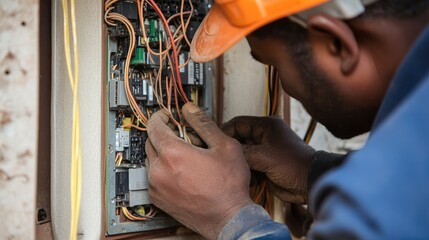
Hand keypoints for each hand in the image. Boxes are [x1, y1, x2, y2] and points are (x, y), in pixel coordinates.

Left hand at [145, 103, 252, 239]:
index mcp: (173, 154)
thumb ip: (204, 124)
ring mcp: (156, 187)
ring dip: (163, 153)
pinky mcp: (158, 199)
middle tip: (182, 136)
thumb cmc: (228, 186)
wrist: (228, 218)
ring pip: (151, 160)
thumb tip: (190, 110)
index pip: (154, 126)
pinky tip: (182, 172)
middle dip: (163, 134)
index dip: (161, 117)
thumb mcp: (225, 146)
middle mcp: (159, 170)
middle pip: (150, 142)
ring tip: (185, 156)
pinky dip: (162, 170)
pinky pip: (153, 176)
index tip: (167, 116)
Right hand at [222, 116, 314, 203]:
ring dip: (240, 162)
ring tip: (238, 169)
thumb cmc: (293, 165)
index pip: (238, 123)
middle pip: (239, 139)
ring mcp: (265, 150)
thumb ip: (242, 151)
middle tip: (223, 158)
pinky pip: (249, 164)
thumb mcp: (263, 156)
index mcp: (266, 126)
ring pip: (243, 153)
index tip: (216, 142)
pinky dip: (247, 171)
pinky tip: (248, 178)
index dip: (226, 131)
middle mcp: (265, 136)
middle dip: (232, 150)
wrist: (309, 183)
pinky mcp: (266, 163)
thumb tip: (225, 149)